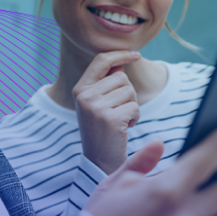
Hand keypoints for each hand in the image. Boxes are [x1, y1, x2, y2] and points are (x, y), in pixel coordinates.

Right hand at [73, 51, 140, 173]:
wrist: (100, 161)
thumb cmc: (103, 129)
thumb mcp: (97, 103)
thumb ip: (106, 82)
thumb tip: (121, 61)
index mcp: (80, 89)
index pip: (101, 60)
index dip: (120, 54)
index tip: (136, 54)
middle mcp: (84, 96)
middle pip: (121, 77)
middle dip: (129, 93)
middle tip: (120, 110)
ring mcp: (95, 107)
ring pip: (130, 91)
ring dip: (132, 106)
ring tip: (121, 120)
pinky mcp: (110, 119)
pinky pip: (135, 106)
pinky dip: (135, 117)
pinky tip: (125, 128)